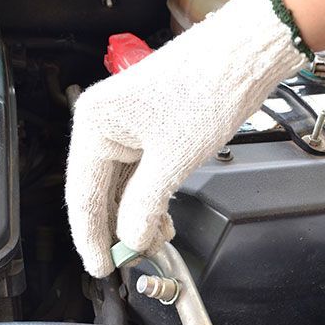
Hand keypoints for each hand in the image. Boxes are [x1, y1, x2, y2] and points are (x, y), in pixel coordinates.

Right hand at [65, 0, 305, 276]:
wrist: (242, 57)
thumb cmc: (208, 90)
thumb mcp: (173, 160)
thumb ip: (145, 206)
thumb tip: (132, 238)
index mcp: (95, 125)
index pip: (82, 195)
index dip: (90, 238)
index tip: (101, 267)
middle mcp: (103, 125)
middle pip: (99, 192)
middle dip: (118, 228)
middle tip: (133, 257)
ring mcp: (125, 127)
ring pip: (120, 186)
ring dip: (136, 216)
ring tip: (155, 240)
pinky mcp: (146, 130)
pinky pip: (138, 174)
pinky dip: (148, 199)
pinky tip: (161, 218)